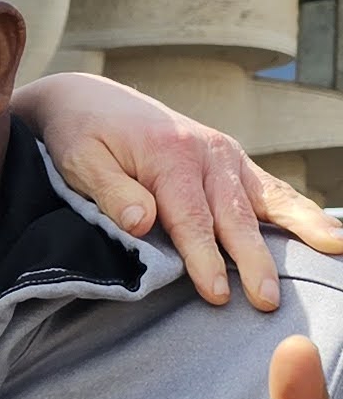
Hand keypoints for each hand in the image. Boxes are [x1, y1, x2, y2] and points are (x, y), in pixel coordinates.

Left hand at [18, 72, 342, 310]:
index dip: (204, 259)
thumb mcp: (81, 162)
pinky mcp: (232, 161)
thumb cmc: (81, 137)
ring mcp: (225, 155)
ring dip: (300, 229)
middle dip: (253, 259)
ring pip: (267, 198)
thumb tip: (141, 222)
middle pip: (235, 216)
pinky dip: (300, 210)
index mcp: (170, 156)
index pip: (191, 219)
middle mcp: (207, 153)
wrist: (91, 100)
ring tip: (333, 253)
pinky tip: (327, 233)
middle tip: (267, 299)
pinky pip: (271, 189)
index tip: (217, 294)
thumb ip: (111, 193)